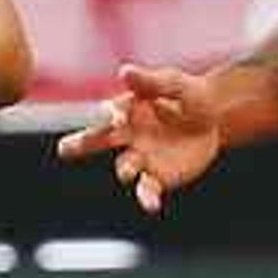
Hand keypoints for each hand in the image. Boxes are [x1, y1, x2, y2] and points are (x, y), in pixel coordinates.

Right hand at [55, 63, 224, 214]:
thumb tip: (125, 71)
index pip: (112, 112)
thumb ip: (151, 81)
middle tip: (63, 149)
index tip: (116, 119)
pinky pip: (147, 190)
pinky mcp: (157, 177)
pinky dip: (146, 199)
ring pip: (123, 167)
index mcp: (128, 109)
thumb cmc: (189, 95)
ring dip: (124, 170)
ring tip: (127, 173)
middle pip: (98, 140)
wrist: (214, 118)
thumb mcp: (175, 83)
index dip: (110, 115)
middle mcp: (127, 135)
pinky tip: (151, 206)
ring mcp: (141, 158)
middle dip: (80, 144)